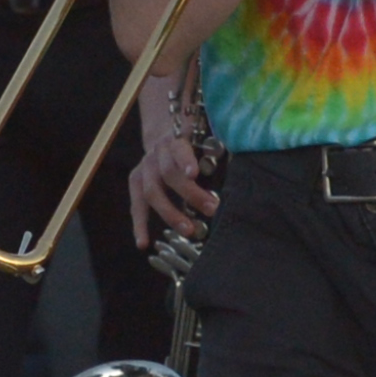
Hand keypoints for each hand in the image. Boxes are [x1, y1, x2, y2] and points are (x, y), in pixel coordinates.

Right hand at [126, 94, 217, 248]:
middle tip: (211, 209)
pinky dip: (139, 225)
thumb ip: (215, 154)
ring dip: (170, 214)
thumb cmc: (192, 142)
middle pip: (168, 174)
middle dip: (190, 194)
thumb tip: (239, 172)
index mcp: (176, 140)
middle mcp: (157, 153)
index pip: (179, 149)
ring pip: (152, 192)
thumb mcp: (204, 140)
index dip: (185, 160)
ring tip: (188, 230)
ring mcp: (144, 168)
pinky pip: (136, 206)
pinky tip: (143, 243)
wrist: (163, 132)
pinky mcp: (136, 183)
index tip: (193, 174)